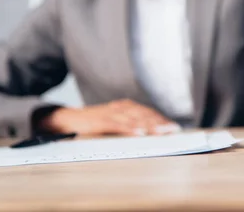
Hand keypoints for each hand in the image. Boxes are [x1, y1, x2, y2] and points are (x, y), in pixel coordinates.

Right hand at [38, 99, 180, 135]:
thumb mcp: (114, 123)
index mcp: (126, 107)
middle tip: (173, 130)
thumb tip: (149, 135)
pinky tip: (139, 133)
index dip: (162, 119)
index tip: (175, 127)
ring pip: (134, 118)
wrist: (68, 119)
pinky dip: (129, 128)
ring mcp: (110, 112)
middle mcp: (120, 107)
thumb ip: (130, 125)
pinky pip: (117, 124)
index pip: (148, 113)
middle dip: (160, 122)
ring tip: (162, 131)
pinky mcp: (100, 119)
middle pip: (145, 114)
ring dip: (149, 124)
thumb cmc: (94, 123)